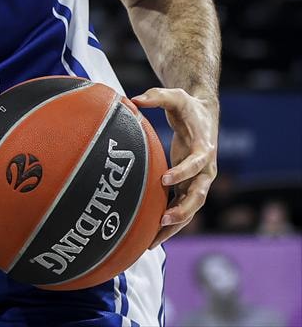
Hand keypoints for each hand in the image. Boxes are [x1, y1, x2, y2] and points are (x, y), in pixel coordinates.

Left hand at [131, 87, 218, 247]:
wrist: (202, 115)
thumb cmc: (187, 106)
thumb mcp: (175, 96)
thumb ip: (157, 96)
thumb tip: (133, 99)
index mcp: (204, 149)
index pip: (196, 165)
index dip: (183, 173)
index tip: (165, 180)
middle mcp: (205, 169)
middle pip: (198, 195)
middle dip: (183, 210)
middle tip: (163, 220)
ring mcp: (198, 180)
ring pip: (190, 208)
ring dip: (175, 224)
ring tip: (153, 241)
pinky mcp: (188, 185)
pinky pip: (181, 207)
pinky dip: (170, 222)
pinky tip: (152, 236)